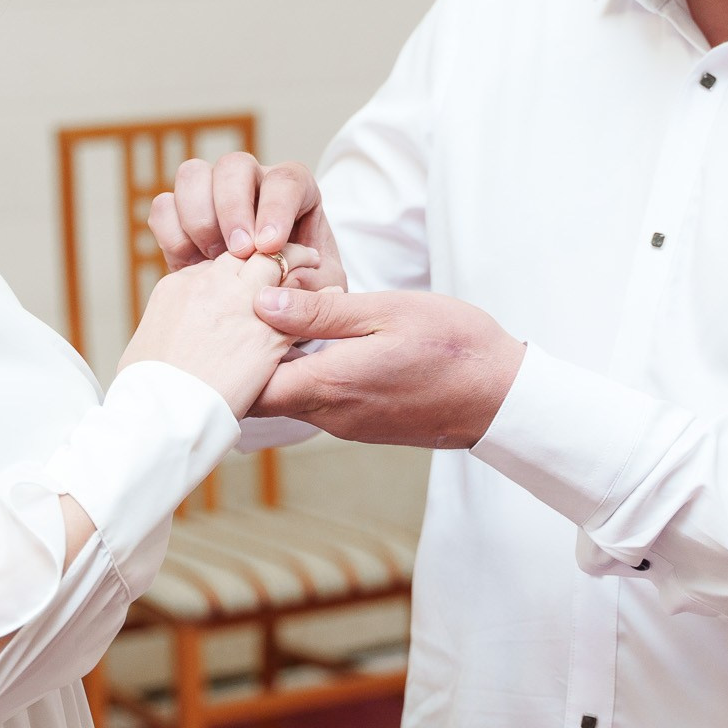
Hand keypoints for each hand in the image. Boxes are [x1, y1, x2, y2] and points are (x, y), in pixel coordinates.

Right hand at [118, 248, 312, 416]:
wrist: (162, 412)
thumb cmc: (147, 389)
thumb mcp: (147, 345)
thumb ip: (169, 328)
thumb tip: (174, 333)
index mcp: (180, 286)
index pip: (216, 263)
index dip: (234, 269)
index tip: (245, 275)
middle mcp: (211, 285)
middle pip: (246, 251)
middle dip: (266, 249)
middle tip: (284, 253)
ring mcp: (240, 305)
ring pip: (276, 263)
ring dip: (296, 259)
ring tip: (312, 262)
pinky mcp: (267, 333)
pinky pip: (304, 304)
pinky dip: (321, 296)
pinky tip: (332, 292)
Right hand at [149, 153, 346, 291]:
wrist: (268, 309)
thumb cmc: (303, 291)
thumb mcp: (322, 294)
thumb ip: (312, 285)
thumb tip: (288, 277)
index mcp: (294, 192)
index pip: (286, 179)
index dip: (275, 208)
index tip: (269, 245)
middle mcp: (251, 184)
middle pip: (234, 166)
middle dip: (232, 208)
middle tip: (238, 252)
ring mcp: (212, 195)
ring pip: (193, 175)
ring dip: (199, 218)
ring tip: (213, 260)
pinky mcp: (180, 218)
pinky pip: (164, 206)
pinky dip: (171, 233)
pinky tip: (191, 264)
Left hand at [246, 286, 523, 448]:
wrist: (501, 397)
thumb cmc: (452, 346)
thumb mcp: (386, 312)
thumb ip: (320, 314)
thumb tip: (261, 303)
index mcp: (329, 385)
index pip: (248, 387)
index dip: (228, 353)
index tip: (226, 311)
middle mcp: (330, 414)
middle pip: (261, 394)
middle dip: (247, 356)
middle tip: (243, 307)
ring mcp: (346, 424)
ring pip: (288, 396)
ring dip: (277, 363)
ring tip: (275, 314)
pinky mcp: (362, 423)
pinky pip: (316, 400)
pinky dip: (303, 372)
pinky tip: (312, 338)